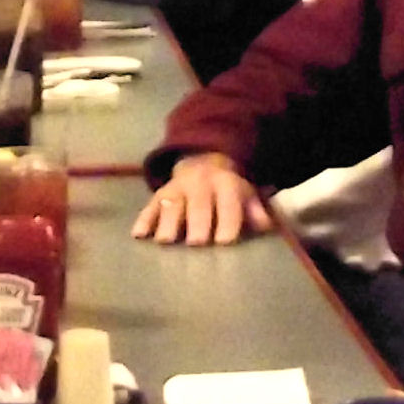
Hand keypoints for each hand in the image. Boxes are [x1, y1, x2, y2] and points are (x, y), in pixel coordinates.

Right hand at [131, 153, 272, 245]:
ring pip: (171, 205)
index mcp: (225, 185)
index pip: (228, 204)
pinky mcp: (158, 196)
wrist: (202, 160)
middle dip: (197, 223)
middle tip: (196, 243)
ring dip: (167, 222)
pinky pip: (149, 207)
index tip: (225, 241)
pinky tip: (138, 235)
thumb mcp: (245, 193)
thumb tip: (264, 226)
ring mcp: (176, 189)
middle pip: (198, 205)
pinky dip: (143, 220)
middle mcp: (199, 185)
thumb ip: (255, 210)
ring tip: (166, 241)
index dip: (228, 221)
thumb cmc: (227, 189)